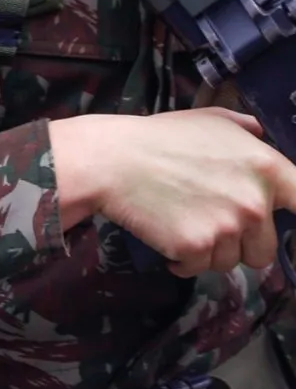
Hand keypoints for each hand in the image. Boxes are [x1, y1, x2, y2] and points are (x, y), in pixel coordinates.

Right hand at [51, 108, 295, 275]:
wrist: (110, 160)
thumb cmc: (159, 136)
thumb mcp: (207, 120)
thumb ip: (243, 128)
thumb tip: (260, 131)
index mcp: (266, 168)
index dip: (295, 218)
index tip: (279, 225)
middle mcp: (255, 202)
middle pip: (265, 249)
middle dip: (238, 243)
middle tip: (206, 222)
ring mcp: (228, 228)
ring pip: (231, 262)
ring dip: (209, 251)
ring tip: (180, 225)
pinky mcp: (197, 248)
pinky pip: (198, 269)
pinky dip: (182, 260)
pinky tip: (165, 237)